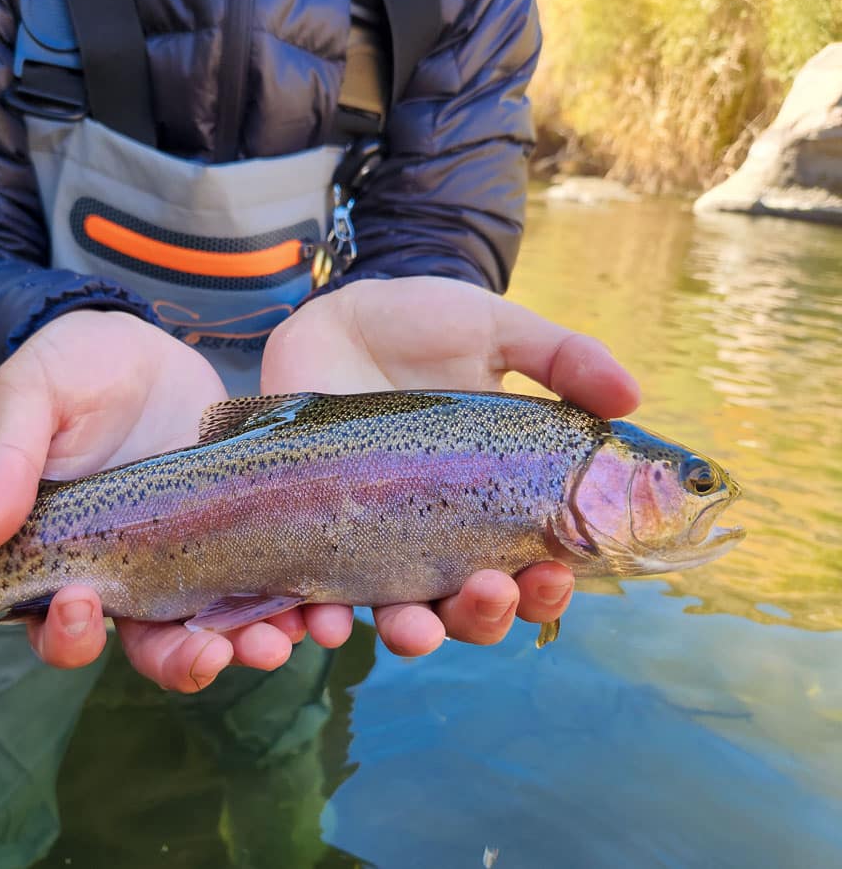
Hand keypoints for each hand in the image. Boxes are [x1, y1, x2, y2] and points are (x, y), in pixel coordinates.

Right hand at [0, 310, 316, 691]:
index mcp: (64, 557)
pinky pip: (267, 585)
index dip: (70, 635)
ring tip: (280, 641)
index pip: (58, 624)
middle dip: (182, 661)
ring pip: (217, 627)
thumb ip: (6, 458)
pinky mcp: (242, 535)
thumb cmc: (71, 368)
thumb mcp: (30, 395)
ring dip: (247, 646)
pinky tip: (318, 608)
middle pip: (150, 644)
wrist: (141, 343)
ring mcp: (190, 559)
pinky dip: (292, 604)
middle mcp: (129, 574)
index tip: (84, 609)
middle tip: (212, 654)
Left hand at [260, 276, 641, 654]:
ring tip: (418, 628)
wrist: (333, 310)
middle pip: (470, 611)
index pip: (530, 573)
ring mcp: (371, 540)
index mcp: (492, 503)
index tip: (555, 574)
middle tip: (493, 590)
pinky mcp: (312, 534)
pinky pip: (315, 598)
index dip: (548, 591)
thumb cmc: (421, 324)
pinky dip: (323, 621)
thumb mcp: (497, 331)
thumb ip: (564, 358)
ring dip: (414, 636)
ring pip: (400, 618)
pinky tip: (330, 622)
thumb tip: (633, 396)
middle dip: (486, 618)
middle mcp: (435, 536)